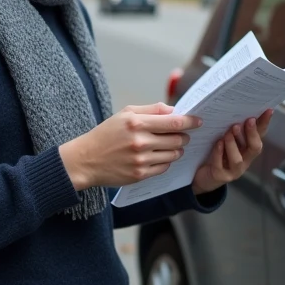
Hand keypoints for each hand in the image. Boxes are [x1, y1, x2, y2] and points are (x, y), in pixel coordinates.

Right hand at [59, 103, 201, 190]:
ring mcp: (140, 160)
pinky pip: (164, 168)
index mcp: (137, 123)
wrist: (86, 160)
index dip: (190, 121)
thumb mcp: (125, 114)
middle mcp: (140, 142)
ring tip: (171, 146)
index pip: (174, 122)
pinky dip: (166, 161)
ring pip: (173, 155)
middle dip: (184, 136)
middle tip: (182, 135)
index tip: (198, 121)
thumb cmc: (106, 134)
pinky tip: (159, 156)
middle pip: (177, 139)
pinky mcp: (140, 175)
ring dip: (177, 150)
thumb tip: (173, 110)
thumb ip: (151, 109)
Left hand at [192, 109, 272, 194]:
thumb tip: (243, 109)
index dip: (265, 124)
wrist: (202, 176)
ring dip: (233, 145)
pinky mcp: (220, 176)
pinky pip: (220, 165)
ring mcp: (233, 170)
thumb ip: (236, 128)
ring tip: (228, 133)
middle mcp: (244, 160)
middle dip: (252, 134)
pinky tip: (217, 143)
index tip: (268, 110)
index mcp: (248, 149)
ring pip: (237, 160)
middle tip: (248, 120)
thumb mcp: (227, 139)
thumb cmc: (217, 154)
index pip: (260, 135)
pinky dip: (219, 153)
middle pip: (255, 148)